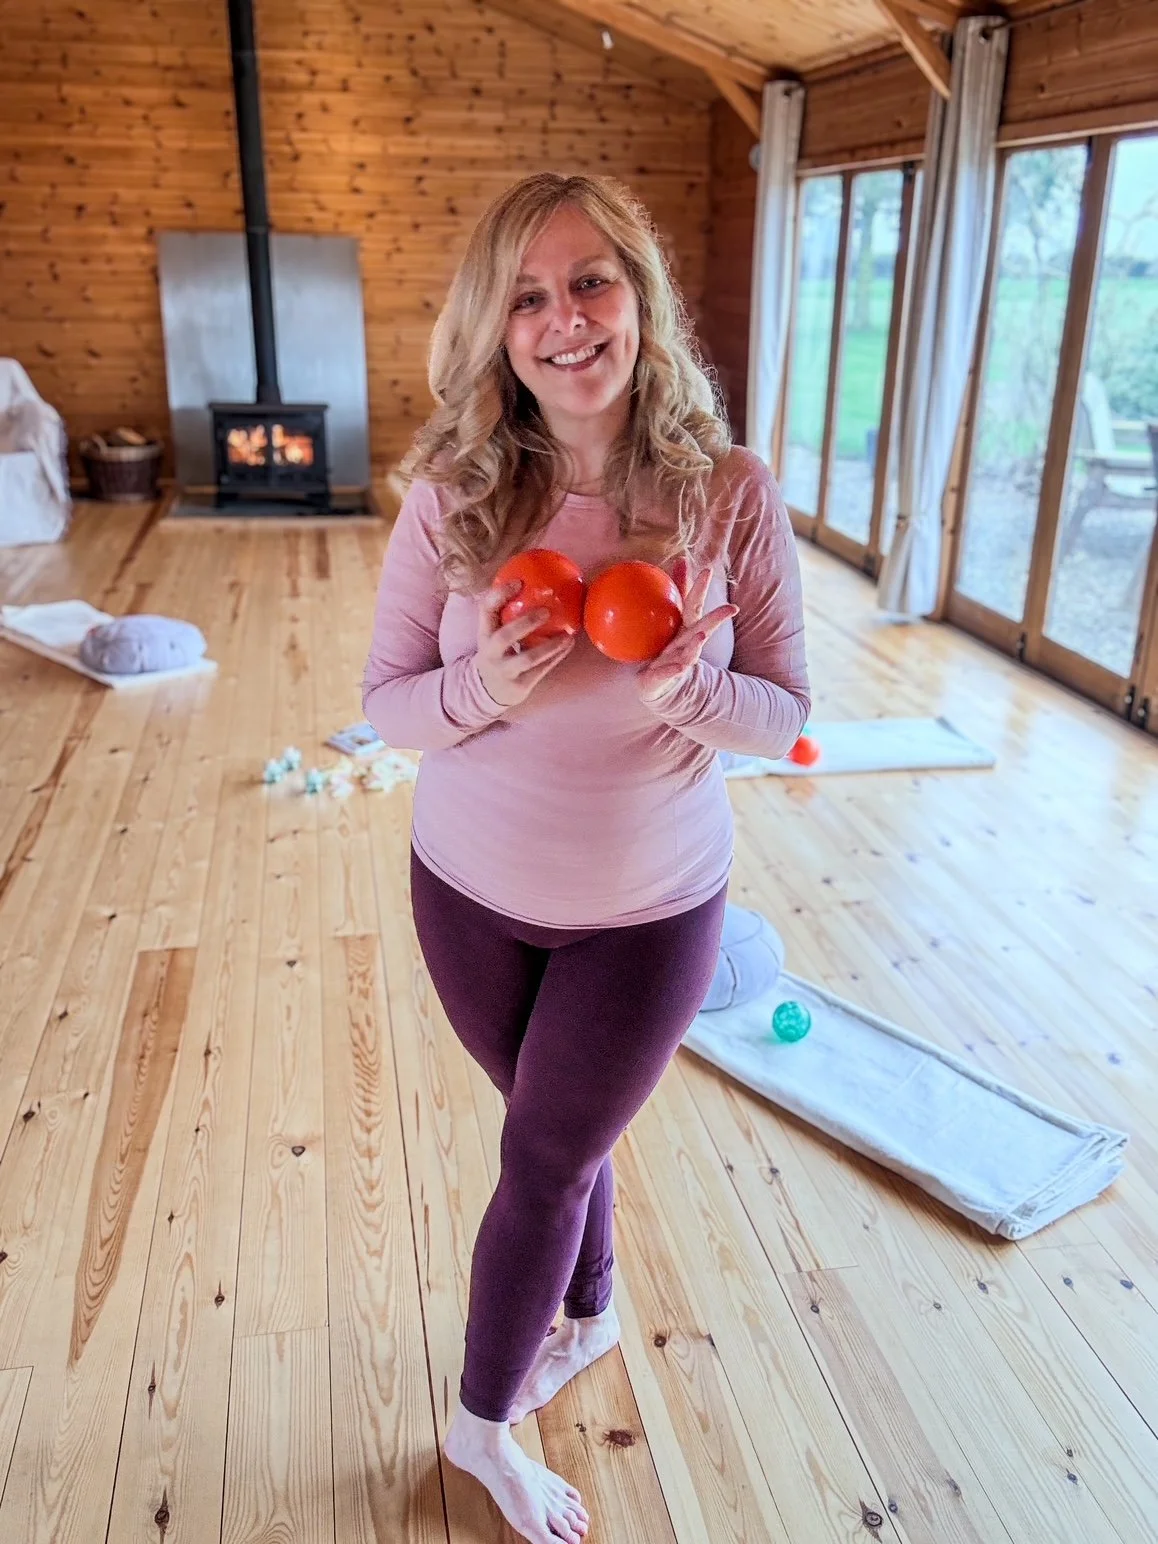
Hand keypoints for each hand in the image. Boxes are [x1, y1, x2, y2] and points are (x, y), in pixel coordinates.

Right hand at [475, 579, 575, 707]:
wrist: (489, 690)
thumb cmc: (499, 651)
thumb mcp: (495, 633)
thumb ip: (508, 611)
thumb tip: (537, 579)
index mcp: (484, 633)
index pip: (486, 610)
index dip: (499, 595)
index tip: (519, 581)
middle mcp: (491, 652)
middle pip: (505, 636)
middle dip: (525, 623)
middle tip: (546, 611)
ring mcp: (504, 670)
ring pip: (527, 658)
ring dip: (549, 646)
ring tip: (567, 635)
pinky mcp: (519, 685)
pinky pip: (540, 671)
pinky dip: (556, 657)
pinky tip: (568, 644)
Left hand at [637, 556, 736, 704]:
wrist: (655, 684)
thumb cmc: (663, 649)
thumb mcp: (666, 621)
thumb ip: (674, 593)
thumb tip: (680, 560)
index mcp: (685, 628)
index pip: (693, 605)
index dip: (699, 588)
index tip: (707, 570)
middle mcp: (686, 644)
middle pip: (702, 629)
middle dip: (716, 619)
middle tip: (731, 609)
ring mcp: (678, 661)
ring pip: (690, 653)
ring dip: (696, 645)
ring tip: (702, 636)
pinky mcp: (665, 677)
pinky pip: (669, 674)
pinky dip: (674, 670)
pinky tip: (679, 667)